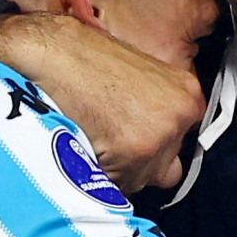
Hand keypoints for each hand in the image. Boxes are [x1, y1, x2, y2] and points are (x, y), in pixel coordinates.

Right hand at [0, 13, 205, 192]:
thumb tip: (155, 147)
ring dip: (114, 172)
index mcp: (185, 96)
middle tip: (107, 140)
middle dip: (135, 164)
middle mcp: (179, 116)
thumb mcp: (138, 80)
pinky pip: (115, 185)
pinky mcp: (132, 152)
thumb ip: (155, 113)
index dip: (152, 148)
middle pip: (163, 169)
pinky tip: (83, 145)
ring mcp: (158, 136)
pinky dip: (97, 175)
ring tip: (92, 139)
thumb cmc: (85, 60)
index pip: (180, 144)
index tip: (130, 143)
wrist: (52, 50)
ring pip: (138, 181)